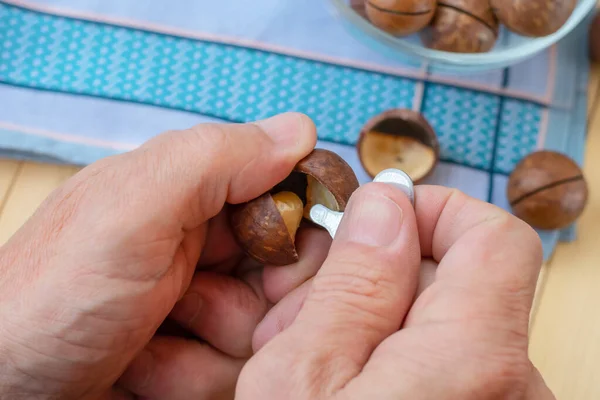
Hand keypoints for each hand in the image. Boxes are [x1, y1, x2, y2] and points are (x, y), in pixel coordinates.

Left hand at [0, 113, 325, 398]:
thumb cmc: (48, 296)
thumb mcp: (130, 211)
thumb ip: (215, 161)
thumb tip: (300, 130)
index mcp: (196, 197)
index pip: (292, 205)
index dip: (297, 242)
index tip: (275, 269)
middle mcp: (205, 247)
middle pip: (290, 275)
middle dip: (254, 307)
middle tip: (193, 309)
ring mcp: (202, 305)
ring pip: (266, 331)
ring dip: (210, 353)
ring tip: (145, 347)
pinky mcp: (195, 355)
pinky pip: (234, 370)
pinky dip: (190, 379)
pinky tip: (141, 371)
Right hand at [237, 183, 555, 398]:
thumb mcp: (300, 378)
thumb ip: (352, 284)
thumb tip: (386, 207)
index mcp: (474, 359)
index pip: (494, 234)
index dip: (432, 210)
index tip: (374, 222)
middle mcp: (508, 385)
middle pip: (456, 279)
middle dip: (372, 277)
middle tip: (300, 313)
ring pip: (439, 325)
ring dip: (369, 321)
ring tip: (305, 359)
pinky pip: (441, 366)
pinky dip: (387, 360)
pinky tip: (335, 384)